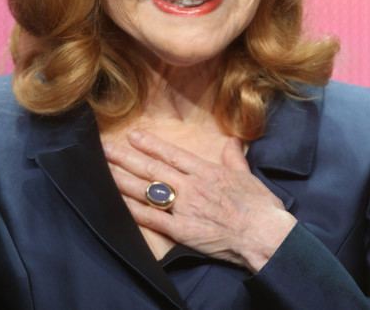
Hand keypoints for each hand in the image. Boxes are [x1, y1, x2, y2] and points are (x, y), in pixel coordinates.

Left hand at [103, 130, 296, 271]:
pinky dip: (135, 210)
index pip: (171, 154)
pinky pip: (154, 219)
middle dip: (127, 157)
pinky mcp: (182, 230)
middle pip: (153, 169)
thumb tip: (230, 141)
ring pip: (148, 191)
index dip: (150, 145)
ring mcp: (184, 207)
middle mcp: (190, 186)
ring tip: (106, 171)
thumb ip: (233, 156)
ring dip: (125, 180)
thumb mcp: (246, 174)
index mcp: (205, 171)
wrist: (263, 233)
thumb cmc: (258, 204)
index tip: (133, 136)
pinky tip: (120, 203)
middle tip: (106, 148)